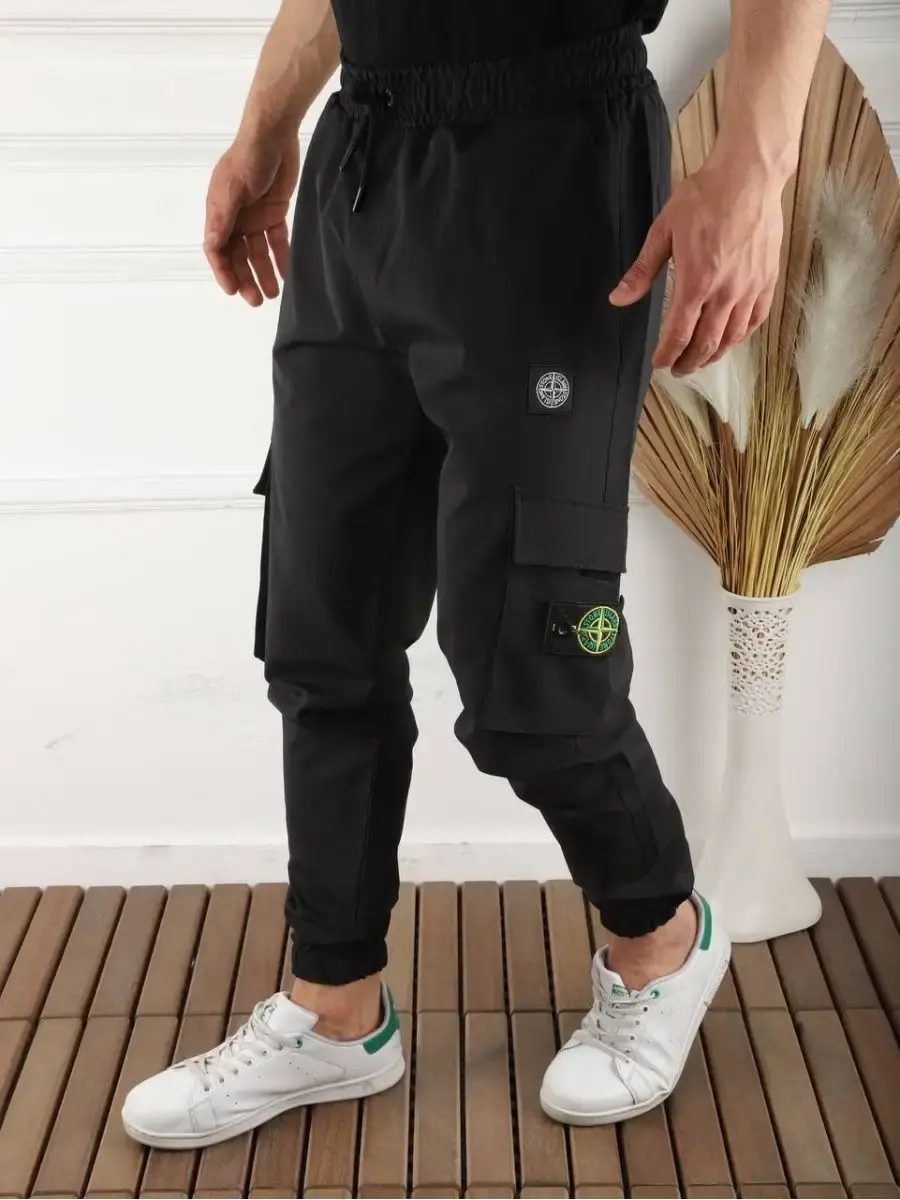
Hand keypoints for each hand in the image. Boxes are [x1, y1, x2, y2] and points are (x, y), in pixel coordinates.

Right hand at [204, 131, 300, 305]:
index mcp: (219, 213)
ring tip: (272, 294)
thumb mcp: (233, 188)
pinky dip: (281, 257)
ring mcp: (253, 217)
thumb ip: (223, 218)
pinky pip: (276, 241)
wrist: (274, 134)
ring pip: (257, 252)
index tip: (233, 290)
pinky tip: (287, 273)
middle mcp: (234, 218)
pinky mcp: (273, 213)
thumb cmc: (248, 157)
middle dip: (245, 278)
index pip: (217, 249)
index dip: (223, 272)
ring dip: (263, 273)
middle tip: (256, 300)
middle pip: (237, 256)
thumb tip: (211, 246)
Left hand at [609, 159, 784, 374]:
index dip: (667, 354)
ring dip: (714, 354)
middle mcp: (725, 291)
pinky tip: (730, 339)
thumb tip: (618, 299)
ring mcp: (750, 287)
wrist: (748, 175)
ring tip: (701, 359)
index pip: (679, 333)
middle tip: (678, 369)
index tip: (659, 364)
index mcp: (696, 281)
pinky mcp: (768, 279)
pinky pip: (756, 319)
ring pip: (732, 336)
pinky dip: (741, 336)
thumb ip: (642, 271)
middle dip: (689, 362)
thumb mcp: (663, 231)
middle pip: (706, 343)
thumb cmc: (704, 197)